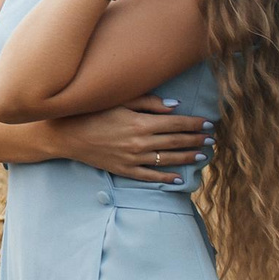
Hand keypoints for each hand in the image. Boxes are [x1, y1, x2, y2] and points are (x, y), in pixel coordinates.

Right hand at [47, 95, 211, 182]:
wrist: (67, 136)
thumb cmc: (93, 113)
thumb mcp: (120, 101)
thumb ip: (149, 103)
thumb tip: (175, 106)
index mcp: (141, 123)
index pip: (177, 123)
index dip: (195, 124)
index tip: (208, 123)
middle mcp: (141, 143)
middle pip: (176, 141)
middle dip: (196, 140)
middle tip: (211, 140)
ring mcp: (133, 159)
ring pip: (168, 160)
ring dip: (187, 158)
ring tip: (202, 156)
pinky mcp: (125, 170)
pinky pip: (150, 177)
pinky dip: (165, 178)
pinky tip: (178, 179)